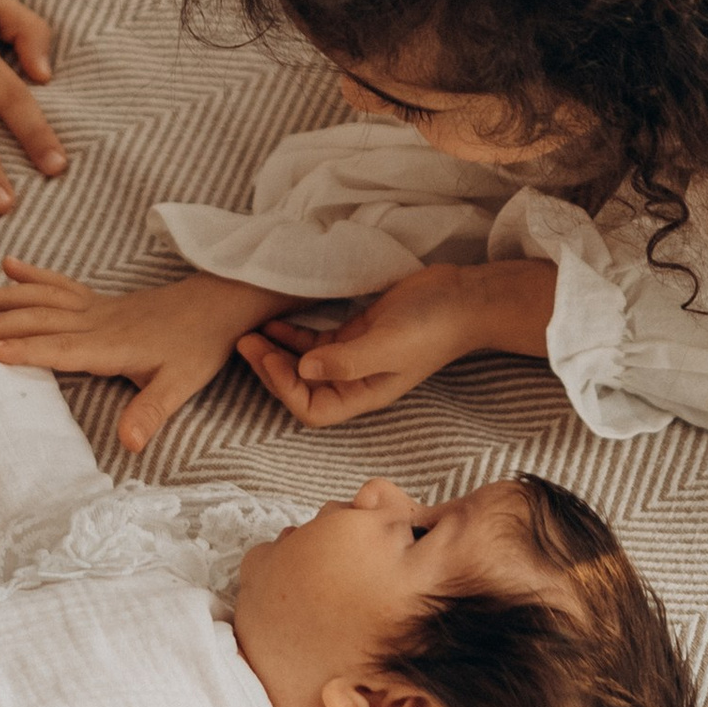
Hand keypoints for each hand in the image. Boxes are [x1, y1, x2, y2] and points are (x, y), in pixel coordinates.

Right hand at [0, 259, 280, 452]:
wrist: (219, 305)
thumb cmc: (198, 347)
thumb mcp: (180, 385)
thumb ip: (150, 412)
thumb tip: (129, 444)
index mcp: (110, 345)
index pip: (59, 348)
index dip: (24, 349)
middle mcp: (97, 321)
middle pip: (39, 321)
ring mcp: (96, 307)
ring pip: (43, 298)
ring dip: (6, 297)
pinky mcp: (100, 300)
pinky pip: (60, 284)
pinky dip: (33, 274)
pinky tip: (9, 265)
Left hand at [234, 259, 553, 429]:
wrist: (462, 298)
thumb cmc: (430, 325)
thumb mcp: (387, 345)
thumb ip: (345, 361)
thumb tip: (302, 371)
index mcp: (362, 394)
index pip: (310, 408)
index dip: (282, 388)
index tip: (265, 356)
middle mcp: (354, 382)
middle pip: (300, 388)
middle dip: (270, 368)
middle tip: (245, 340)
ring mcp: (354, 358)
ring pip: (304, 364)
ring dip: (277, 351)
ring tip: (252, 329)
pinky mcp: (356, 334)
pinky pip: (315, 341)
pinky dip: (293, 334)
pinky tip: (276, 318)